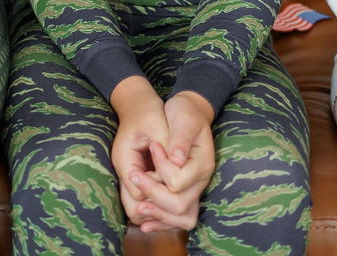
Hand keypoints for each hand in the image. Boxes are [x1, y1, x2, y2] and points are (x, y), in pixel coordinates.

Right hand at [109, 76, 169, 225]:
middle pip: (136, 210)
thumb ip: (167, 147)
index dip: (159, 192)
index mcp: (124, 160)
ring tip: (179, 194)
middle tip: (179, 194)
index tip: (173, 179)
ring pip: (140, 209)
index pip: (139, 196)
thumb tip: (179, 166)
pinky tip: (175, 189)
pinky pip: (146, 199)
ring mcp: (130, 177)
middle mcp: (125, 174)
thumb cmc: (147, 111)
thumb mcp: (158, 125)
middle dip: (158, 207)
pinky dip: (159, 199)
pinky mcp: (139, 177)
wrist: (138, 104)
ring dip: (159, 205)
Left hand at [132, 91, 214, 232]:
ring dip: (159, 217)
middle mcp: (201, 181)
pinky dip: (162, 221)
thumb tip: (176, 160)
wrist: (190, 113)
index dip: (160, 170)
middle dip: (154, 196)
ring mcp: (195, 189)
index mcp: (202, 163)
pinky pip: (178, 217)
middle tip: (134, 181)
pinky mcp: (186, 192)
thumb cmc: (185, 113)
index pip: (178, 182)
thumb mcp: (183, 117)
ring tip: (138, 211)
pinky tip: (144, 223)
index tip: (150, 148)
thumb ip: (180, 139)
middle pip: (181, 205)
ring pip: (182, 217)